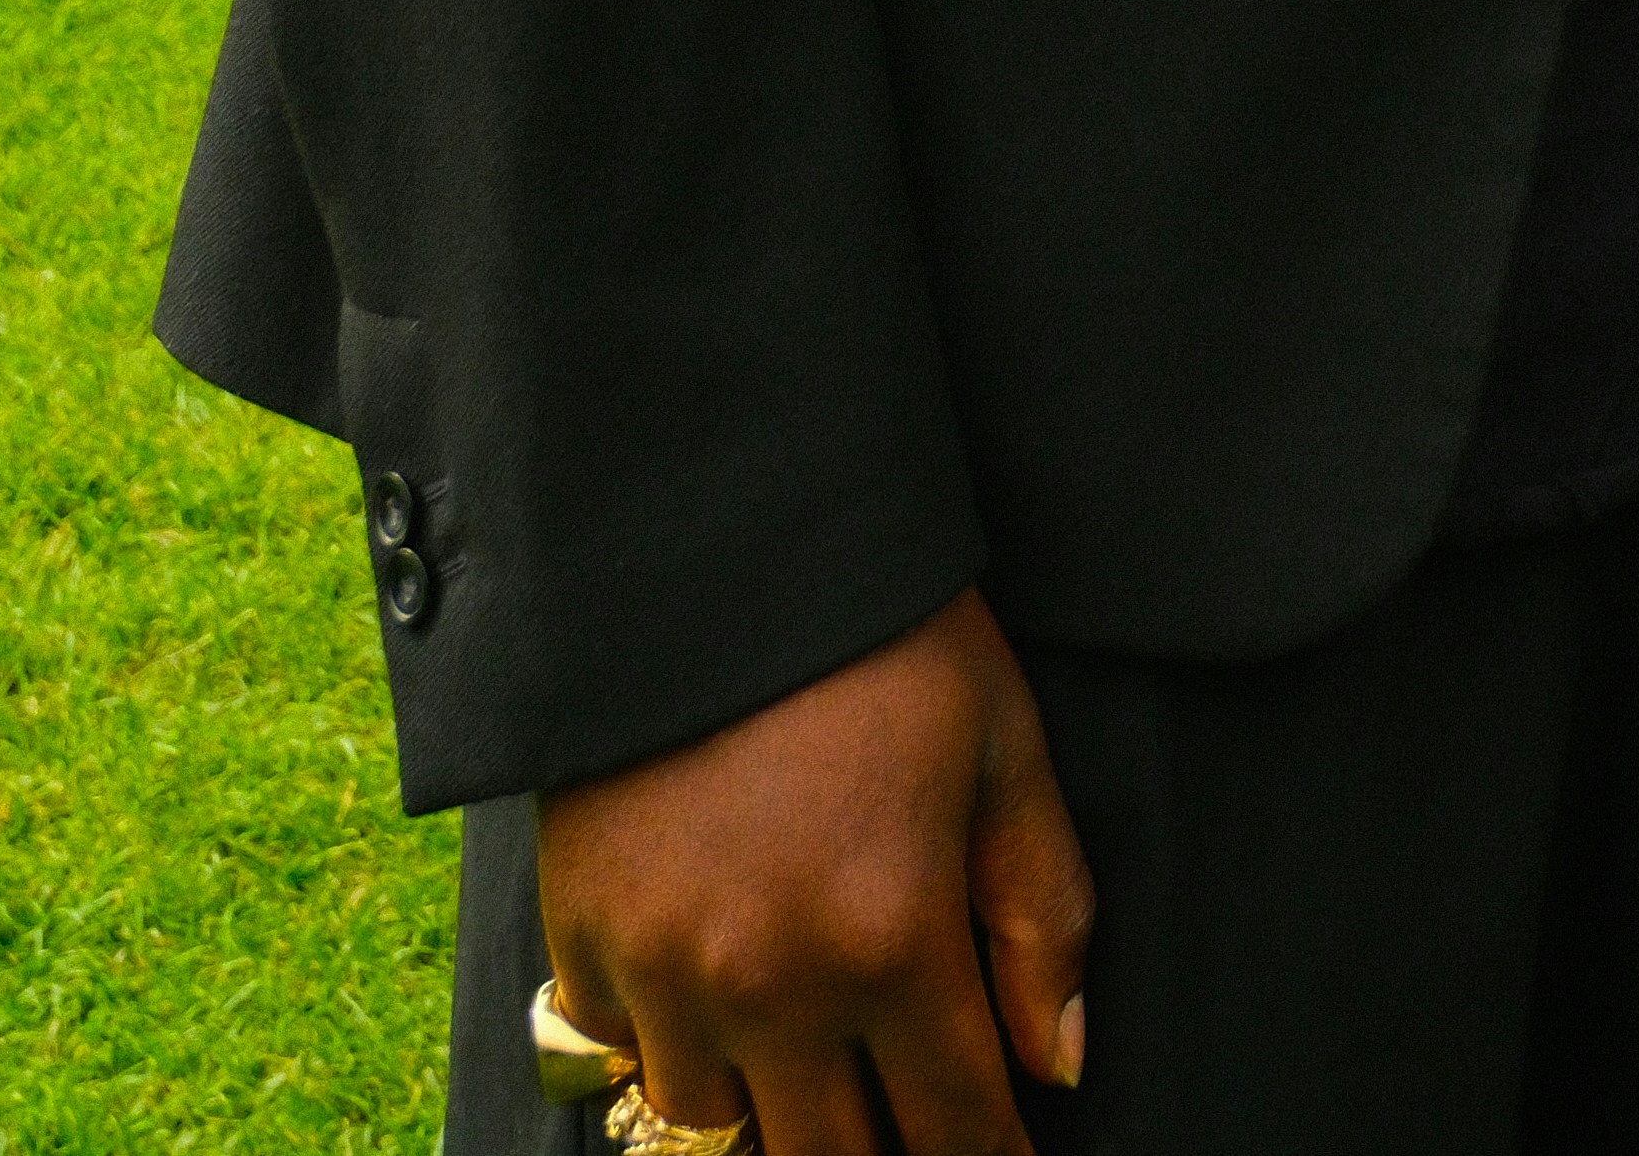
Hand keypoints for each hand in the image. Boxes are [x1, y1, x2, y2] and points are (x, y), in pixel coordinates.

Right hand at [536, 583, 1091, 1153]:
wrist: (709, 542)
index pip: (955, 1128)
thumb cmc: (881, 633)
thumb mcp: (1000, 746)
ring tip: (805, 1045)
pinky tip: (705, 980)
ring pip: (715, 1124)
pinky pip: (620, 1057)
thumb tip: (1060, 1067)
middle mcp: (771, 983)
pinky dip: (664, 1039)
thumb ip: (1041, 914)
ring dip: (769, 1100)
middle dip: (883, 1154)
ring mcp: (663, 970)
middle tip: (907, 1115)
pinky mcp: (578, 939)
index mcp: (890, 937)